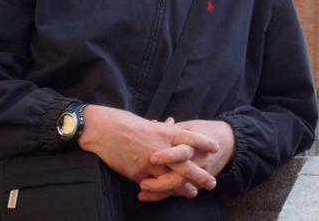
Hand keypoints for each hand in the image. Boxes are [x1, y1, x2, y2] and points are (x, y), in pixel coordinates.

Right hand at [79, 106, 217, 184]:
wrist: (102, 130)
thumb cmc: (124, 122)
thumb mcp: (147, 123)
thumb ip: (162, 127)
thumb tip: (172, 123)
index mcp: (164, 132)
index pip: (190, 138)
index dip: (204, 143)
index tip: (215, 148)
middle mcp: (160, 148)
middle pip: (185, 164)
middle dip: (200, 175)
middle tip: (212, 183)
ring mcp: (149, 162)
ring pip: (171, 179)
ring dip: (183, 188)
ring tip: (192, 193)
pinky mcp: (137, 173)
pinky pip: (153, 186)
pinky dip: (162, 191)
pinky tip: (168, 195)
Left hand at [139, 119, 235, 201]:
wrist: (228, 142)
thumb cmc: (203, 131)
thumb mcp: (189, 126)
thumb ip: (171, 129)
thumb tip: (153, 123)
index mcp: (195, 145)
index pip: (183, 152)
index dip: (168, 156)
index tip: (153, 158)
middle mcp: (198, 161)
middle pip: (182, 176)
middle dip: (162, 182)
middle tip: (144, 183)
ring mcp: (200, 174)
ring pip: (181, 188)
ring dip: (161, 192)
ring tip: (143, 192)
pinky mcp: (199, 182)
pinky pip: (182, 191)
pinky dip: (166, 194)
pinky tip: (150, 196)